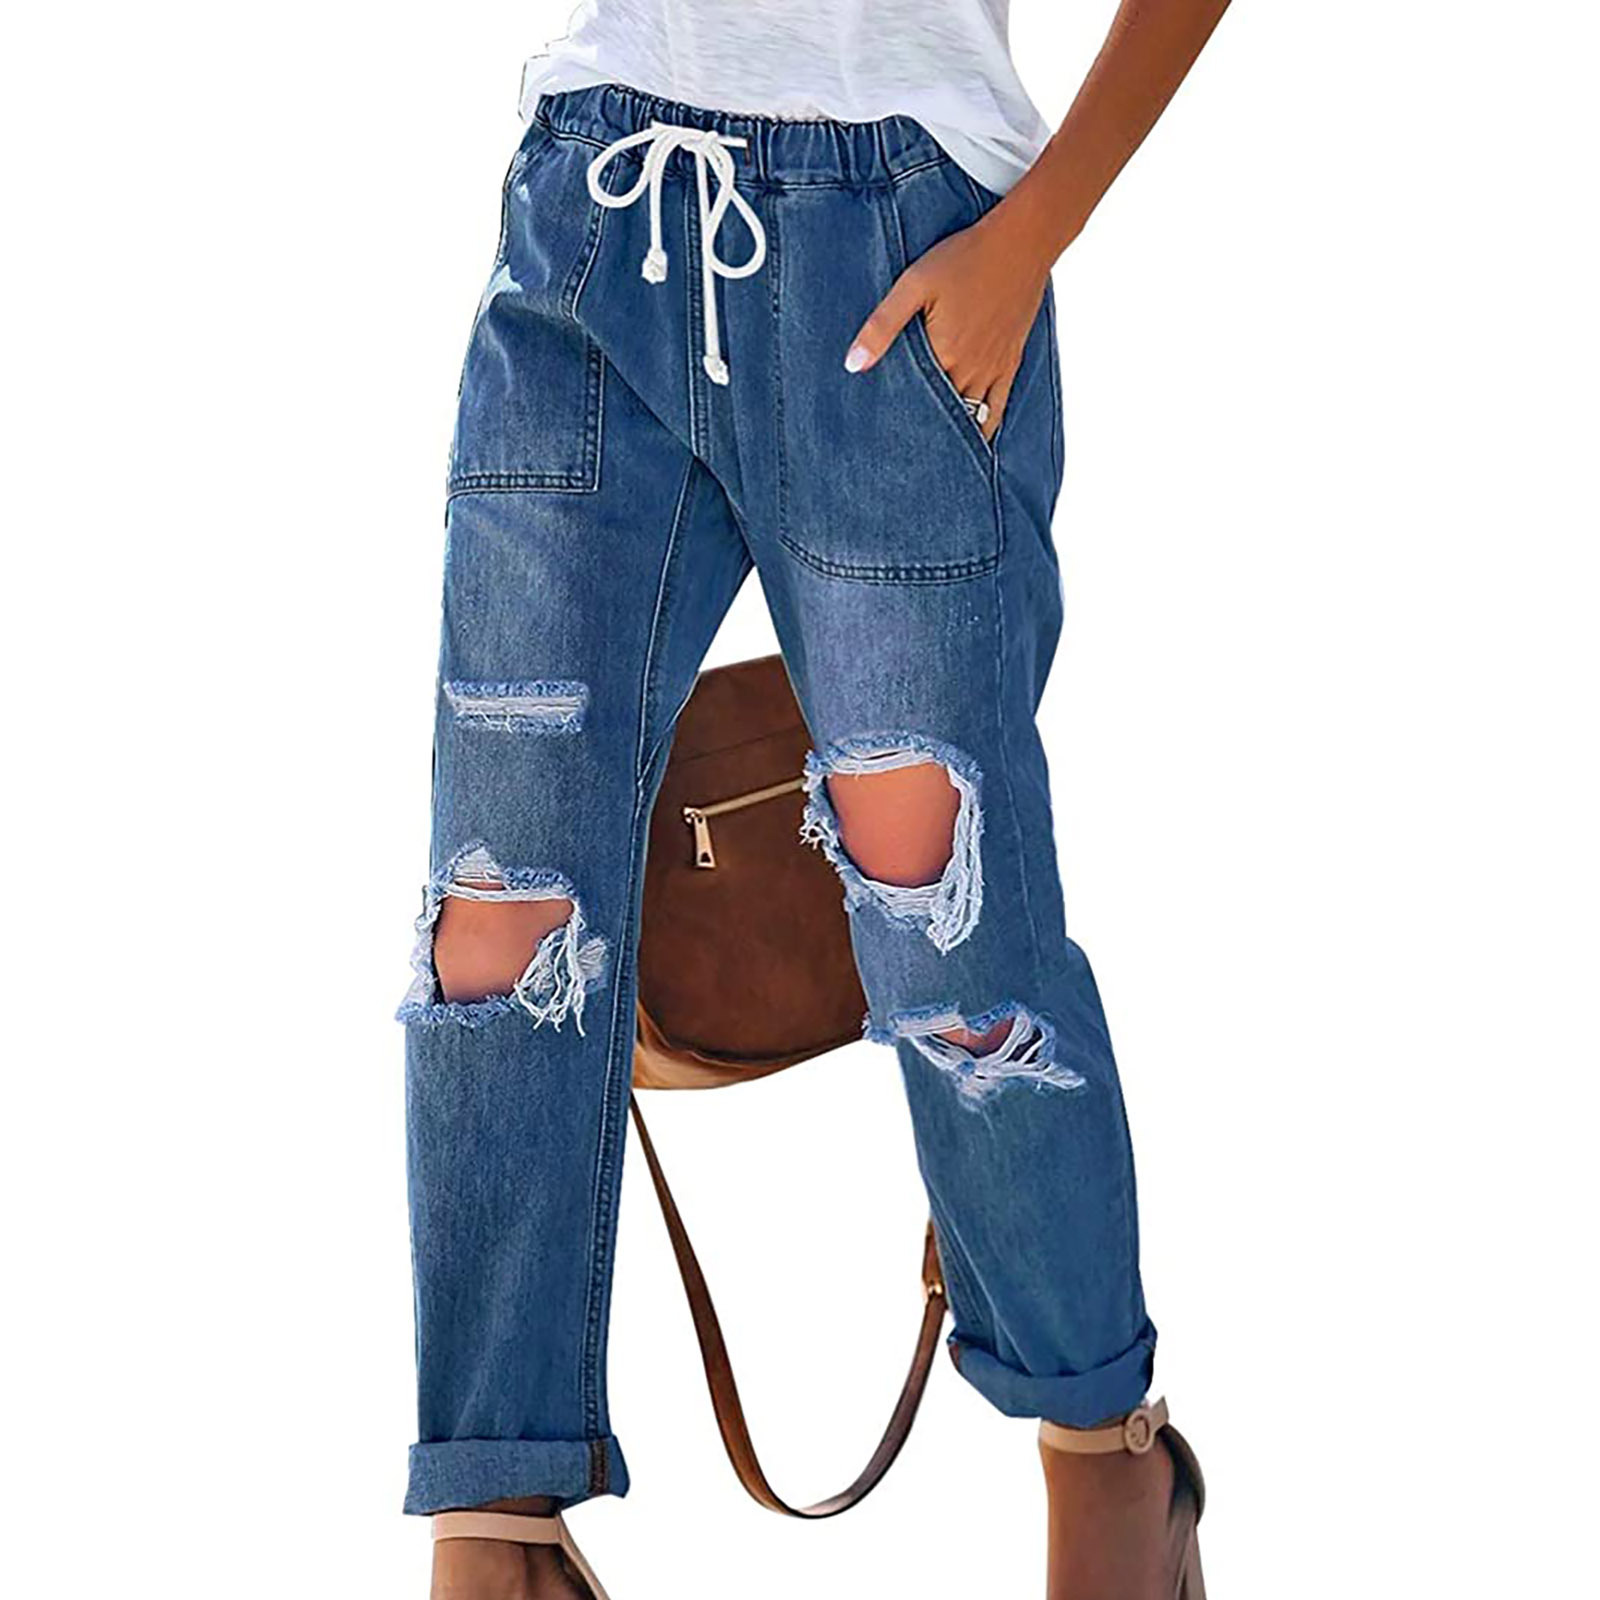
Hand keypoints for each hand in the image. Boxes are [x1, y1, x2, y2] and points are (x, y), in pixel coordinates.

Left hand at [844, 209, 1051, 441]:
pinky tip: (974, 443)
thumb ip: (882, 326)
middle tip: (901, 458)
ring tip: (932, 457)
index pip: (915, 404)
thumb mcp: (913, 285)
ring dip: (952, 436)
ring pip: (971, 418)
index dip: (898, 422)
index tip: (882, 444)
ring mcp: (994, 370)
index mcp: (945, 356)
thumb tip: (853, 365)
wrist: (1022, 242)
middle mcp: (971, 371)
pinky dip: (985, 427)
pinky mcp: (1010, 362)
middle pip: (942, 416)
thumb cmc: (964, 258)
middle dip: (923, 434)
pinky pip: (999, 408)